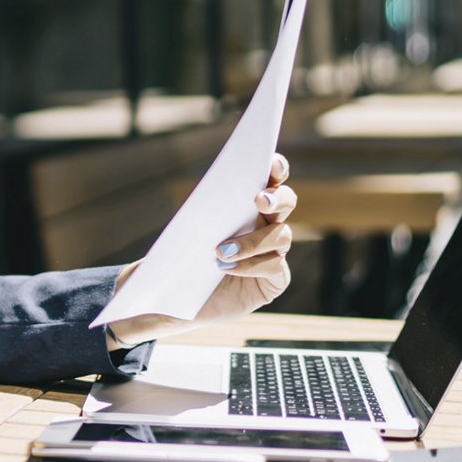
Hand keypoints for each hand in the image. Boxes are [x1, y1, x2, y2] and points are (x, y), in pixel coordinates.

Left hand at [108, 153, 296, 346]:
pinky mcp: (274, 280)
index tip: (270, 162)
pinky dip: (251, 265)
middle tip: (258, 200)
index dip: (275, 167)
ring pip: (282, 236)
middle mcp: (266, 223)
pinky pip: (275, 267)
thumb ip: (194, 213)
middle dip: (276, 198)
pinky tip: (227, 268)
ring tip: (221, 251)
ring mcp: (273, 252)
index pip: (270, 178)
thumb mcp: (180, 231)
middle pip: (286, 201)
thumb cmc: (178, 258)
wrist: (175, 298)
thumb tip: (200, 198)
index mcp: (246, 204)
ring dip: (253, 240)